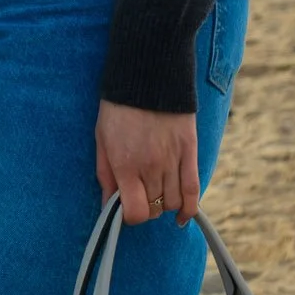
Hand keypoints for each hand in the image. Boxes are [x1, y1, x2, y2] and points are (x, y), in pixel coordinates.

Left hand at [96, 101, 199, 225]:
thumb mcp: (102, 141)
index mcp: (125, 166)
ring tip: (157, 192)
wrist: (147, 78)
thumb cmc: (118, 109)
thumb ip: (105, 176)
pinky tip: (182, 215)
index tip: (127, 208)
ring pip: (172, 201)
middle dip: (146, 207)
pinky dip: (189, 207)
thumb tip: (108, 205)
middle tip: (141, 194)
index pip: (135, 212)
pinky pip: (193, 189)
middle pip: (154, 208)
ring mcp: (172, 160)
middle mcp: (151, 168)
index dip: (131, 216)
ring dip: (164, 204)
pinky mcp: (189, 152)